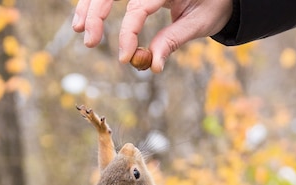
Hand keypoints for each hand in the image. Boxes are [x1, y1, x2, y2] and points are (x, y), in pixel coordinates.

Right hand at [72, 0, 233, 72]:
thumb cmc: (215, 3)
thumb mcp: (200, 22)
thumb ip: (173, 41)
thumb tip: (152, 66)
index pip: (140, 6)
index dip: (127, 32)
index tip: (123, 58)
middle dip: (97, 14)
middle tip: (88, 42)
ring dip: (90, 7)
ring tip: (80, 31)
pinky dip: (96, 4)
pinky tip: (84, 19)